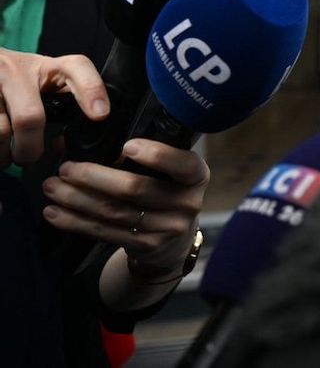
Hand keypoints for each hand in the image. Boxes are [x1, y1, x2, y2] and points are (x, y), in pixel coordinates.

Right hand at [0, 48, 108, 166]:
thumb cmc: (17, 80)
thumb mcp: (42, 83)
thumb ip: (60, 105)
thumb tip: (61, 145)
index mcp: (47, 67)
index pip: (76, 67)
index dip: (91, 89)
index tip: (99, 114)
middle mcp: (18, 70)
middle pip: (29, 117)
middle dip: (30, 148)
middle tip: (29, 157)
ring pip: (1, 131)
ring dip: (4, 154)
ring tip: (6, 154)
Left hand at [42, 138, 209, 273]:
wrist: (175, 239)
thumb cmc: (165, 191)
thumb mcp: (167, 170)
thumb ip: (136, 156)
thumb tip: (74, 142)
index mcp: (196, 175)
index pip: (182, 164)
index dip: (156, 155)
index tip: (126, 146)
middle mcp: (187, 202)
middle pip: (136, 188)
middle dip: (94, 177)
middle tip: (66, 168)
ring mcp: (167, 227)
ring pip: (114, 211)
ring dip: (77, 199)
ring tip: (53, 188)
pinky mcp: (146, 245)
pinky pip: (105, 232)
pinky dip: (76, 222)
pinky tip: (56, 213)